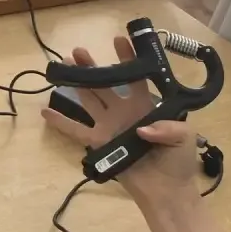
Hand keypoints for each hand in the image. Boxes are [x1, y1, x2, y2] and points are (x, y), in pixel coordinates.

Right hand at [40, 36, 200, 203]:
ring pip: (90, 99)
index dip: (129, 59)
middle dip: (92, 67)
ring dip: (77, 83)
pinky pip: (77, 131)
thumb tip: (141, 129)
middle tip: (77, 51)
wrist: (167, 191)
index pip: (137, 77)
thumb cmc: (178, 161)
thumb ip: (168, 127)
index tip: (119, 40)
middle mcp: (126, 111)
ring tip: (64, 66)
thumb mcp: (185, 136)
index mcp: (147, 105)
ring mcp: (110, 126)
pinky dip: (61, 123)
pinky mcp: (100, 143)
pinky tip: (45, 112)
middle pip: (106, 84)